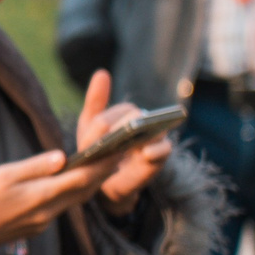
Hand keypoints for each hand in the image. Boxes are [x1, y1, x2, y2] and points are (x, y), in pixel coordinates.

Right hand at [0, 73, 121, 246]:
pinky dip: (74, 193)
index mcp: (41, 196)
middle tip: (118, 154)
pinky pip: (63, 207)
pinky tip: (74, 183)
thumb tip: (62, 157)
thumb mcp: (3, 175)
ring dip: (91, 184)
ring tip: (103, 166)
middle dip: (102, 173)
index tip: (116, 150)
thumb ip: (35, 167)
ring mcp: (44, 222)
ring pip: (76, 201)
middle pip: (84, 191)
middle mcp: (48, 212)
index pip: (80, 179)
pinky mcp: (38, 226)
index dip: (101, 165)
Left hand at [78, 70, 174, 213]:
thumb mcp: (89, 127)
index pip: (119, 111)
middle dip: (120, 128)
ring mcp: (153, 138)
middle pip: (135, 118)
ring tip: (132, 141)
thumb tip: (102, 72)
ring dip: (142, 135)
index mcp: (125, 113)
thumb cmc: (97, 150)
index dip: (106, 122)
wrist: (106, 182)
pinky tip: (145, 153)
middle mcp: (142, 121)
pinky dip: (156, 150)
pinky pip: (164, 149)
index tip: (97, 130)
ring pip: (153, 130)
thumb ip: (95, 101)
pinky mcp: (160, 155)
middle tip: (109, 138)